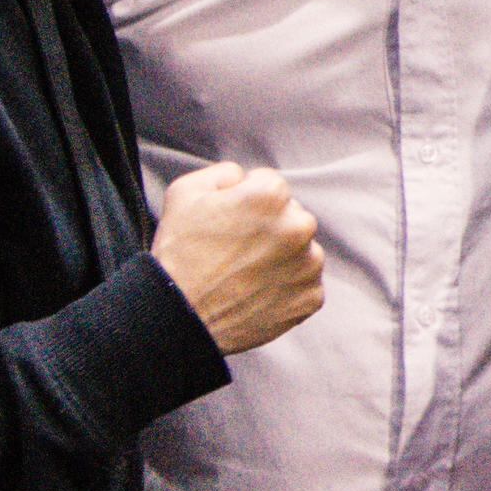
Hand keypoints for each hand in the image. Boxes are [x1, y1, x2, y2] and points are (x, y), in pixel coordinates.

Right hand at [152, 164, 325, 356]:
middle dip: (268, 227)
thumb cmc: (178, 254)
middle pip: (290, 215)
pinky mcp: (311, 297)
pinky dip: (285, 286)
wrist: (178, 318)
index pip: (269, 184)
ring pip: (300, 249)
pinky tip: (256, 292)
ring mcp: (309, 265)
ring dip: (280, 256)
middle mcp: (299, 227)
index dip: (245, 200)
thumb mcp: (185, 192)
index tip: (227, 221)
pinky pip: (303, 282)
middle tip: (235, 250)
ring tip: (243, 273)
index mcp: (271, 196)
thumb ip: (225, 172)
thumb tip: (246, 177)